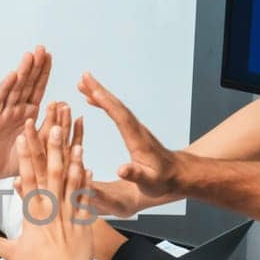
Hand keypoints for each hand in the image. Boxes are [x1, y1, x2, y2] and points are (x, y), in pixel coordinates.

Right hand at [0, 46, 50, 178]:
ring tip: (30, 55)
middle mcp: (14, 111)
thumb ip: (52, 125)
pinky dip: (5, 89)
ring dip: (22, 72)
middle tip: (42, 48)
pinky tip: (13, 75)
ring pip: (14, 90)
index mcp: (26, 115)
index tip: (50, 56)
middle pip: (26, 85)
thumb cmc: (12, 161)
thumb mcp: (39, 144)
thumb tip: (66, 105)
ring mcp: (2, 114)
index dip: (43, 73)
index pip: (37, 90)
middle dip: (34, 66)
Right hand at [0, 118, 99, 259]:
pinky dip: (86, 180)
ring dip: (72, 157)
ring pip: (70, 179)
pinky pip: (85, 196)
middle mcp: (51, 207)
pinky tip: (87, 165)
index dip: (26, 154)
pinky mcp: (83, 218)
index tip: (24, 136)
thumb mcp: (11, 253)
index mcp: (33, 212)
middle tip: (51, 125)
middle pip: (49, 171)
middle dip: (50, 146)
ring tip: (73, 138)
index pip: (27, 177)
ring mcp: (69, 211)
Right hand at [78, 72, 183, 205]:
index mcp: (137, 140)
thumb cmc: (162, 181)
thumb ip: (135, 175)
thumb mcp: (149, 182)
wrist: (177, 175)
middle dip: (100, 91)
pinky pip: (115, 112)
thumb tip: (121, 170)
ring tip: (82, 83)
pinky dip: (103, 103)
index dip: (105, 102)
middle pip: (117, 106)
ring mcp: (135, 128)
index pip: (120, 117)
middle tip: (83, 76)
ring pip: (115, 106)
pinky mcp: (133, 130)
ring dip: (99, 93)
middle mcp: (136, 129)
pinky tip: (92, 100)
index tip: (92, 89)